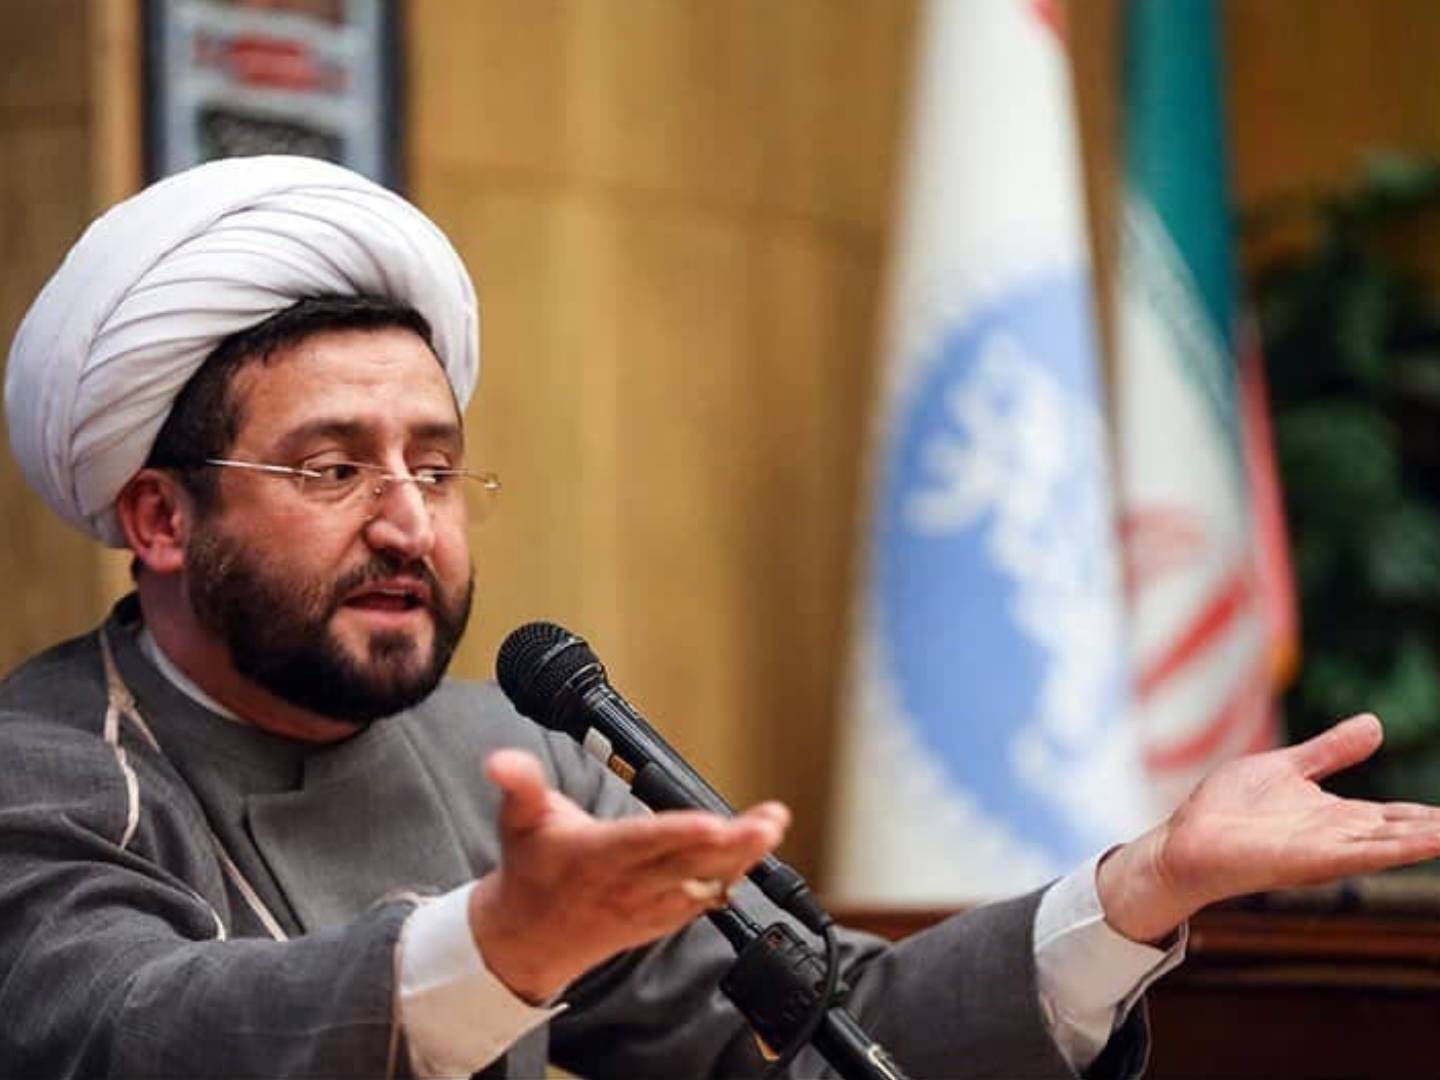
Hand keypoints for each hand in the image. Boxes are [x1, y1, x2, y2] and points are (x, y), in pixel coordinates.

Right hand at [468, 748, 788, 1001]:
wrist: (527, 939)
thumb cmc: (531, 869)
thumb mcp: (518, 822)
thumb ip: (518, 786)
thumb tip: (500, 762)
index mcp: (594, 858)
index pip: (642, 843)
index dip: (679, 834)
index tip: (714, 822)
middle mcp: (627, 885)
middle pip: (687, 863)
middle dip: (732, 844)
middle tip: (769, 821)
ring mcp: (649, 905)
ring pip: (703, 881)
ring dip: (743, 857)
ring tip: (773, 825)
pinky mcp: (663, 917)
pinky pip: (705, 898)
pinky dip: (734, 875)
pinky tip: (759, 850)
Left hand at [1098, 714, 1439, 942]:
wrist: (1185, 841)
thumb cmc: (1228, 810)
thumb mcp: (1287, 768)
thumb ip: (1330, 751)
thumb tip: (1376, 724)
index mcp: (1338, 817)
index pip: (1400, 816)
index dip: (1434, 816)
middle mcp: (1340, 837)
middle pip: (1406, 832)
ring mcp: (1327, 849)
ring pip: (1394, 844)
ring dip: (1432, 839)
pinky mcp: (1309, 858)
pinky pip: (1363, 853)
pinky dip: (1399, 847)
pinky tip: (1432, 841)